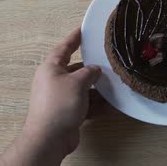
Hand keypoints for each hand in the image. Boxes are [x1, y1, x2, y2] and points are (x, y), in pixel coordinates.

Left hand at [0, 29, 101, 165]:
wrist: (50, 137)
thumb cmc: (60, 103)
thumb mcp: (77, 82)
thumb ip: (89, 72)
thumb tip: (96, 70)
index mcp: (51, 68)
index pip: (64, 48)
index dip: (74, 38)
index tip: (83, 29)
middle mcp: (54, 81)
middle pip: (76, 69)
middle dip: (93, 68)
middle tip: (109, 62)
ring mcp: (61, 98)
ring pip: (83, 88)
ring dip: (98, 89)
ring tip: (115, 85)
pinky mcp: (68, 112)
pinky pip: (85, 104)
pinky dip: (97, 104)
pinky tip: (112, 105)